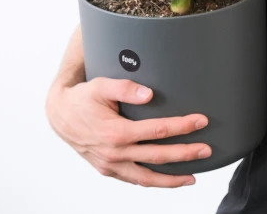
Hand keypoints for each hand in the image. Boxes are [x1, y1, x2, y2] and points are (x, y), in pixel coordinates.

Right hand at [47, 76, 210, 186]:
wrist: (59, 114)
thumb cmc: (82, 97)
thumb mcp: (101, 85)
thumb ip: (126, 88)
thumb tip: (150, 94)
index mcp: (116, 132)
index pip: (157, 130)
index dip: (181, 126)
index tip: (200, 121)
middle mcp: (115, 153)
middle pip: (158, 157)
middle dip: (186, 154)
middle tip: (207, 150)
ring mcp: (111, 165)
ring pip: (147, 178)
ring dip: (171, 179)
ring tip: (192, 177)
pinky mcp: (107, 170)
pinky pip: (133, 180)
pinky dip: (151, 182)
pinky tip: (164, 179)